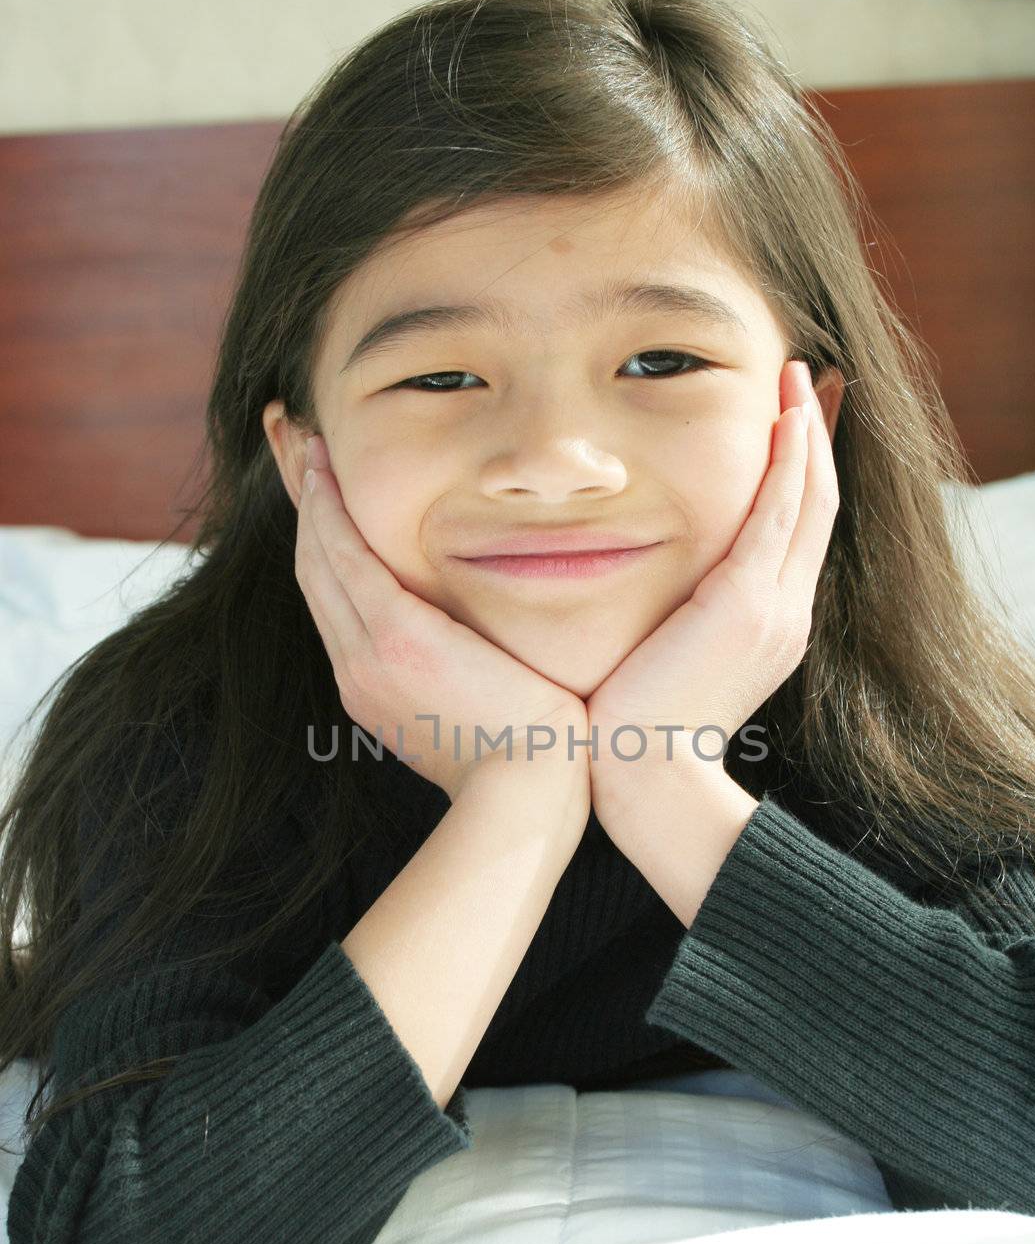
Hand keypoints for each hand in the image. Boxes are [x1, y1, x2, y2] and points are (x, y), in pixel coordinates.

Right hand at [296, 438, 588, 803]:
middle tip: (297, 453)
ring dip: (310, 499)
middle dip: (304, 511)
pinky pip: (346, 559)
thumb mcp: (486, 716)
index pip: (338, 603)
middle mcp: (357, 671)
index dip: (324, 547)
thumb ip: (473, 677)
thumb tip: (492, 655)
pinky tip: (327, 470)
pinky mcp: (395, 639)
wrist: (529, 797)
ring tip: (306, 446)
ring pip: (320, 559)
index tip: (322, 502)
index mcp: (375, 690)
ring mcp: (368, 656)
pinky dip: (329, 512)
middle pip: (313, 574)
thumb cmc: (528, 764)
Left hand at [586, 359, 839, 800]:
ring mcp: (775, 609)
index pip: (795, 532)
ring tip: (796, 377)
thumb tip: (647, 595)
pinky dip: (788, 463)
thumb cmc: (635, 730)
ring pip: (807, 501)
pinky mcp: (747, 604)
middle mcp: (785, 613)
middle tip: (806, 381)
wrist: (645, 778)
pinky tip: (786, 418)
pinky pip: (779, 516)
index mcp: (768, 626)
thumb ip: (673, 621)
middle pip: (816, 507)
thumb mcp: (665, 662)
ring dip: (805, 434)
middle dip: (814, 439)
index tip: (795, 423)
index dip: (801, 473)